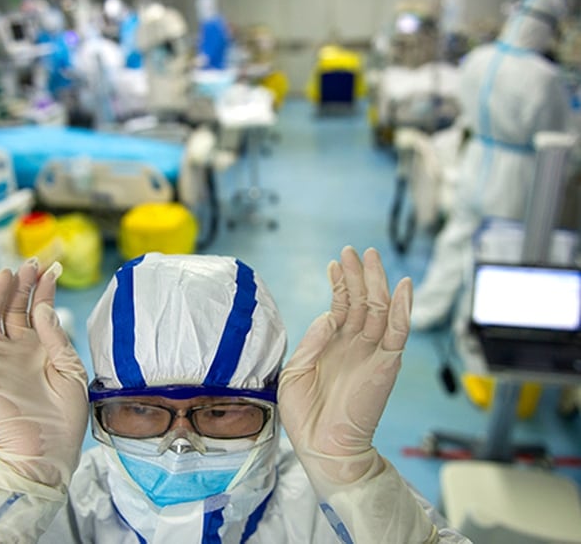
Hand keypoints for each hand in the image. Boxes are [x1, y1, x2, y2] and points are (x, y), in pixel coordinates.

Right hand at [0, 258, 88, 489]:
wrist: (46, 448)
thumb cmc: (66, 415)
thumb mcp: (72, 369)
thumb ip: (56, 337)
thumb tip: (42, 306)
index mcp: (43, 348)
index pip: (40, 309)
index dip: (44, 288)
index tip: (52, 268)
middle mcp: (19, 348)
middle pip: (15, 307)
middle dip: (23, 284)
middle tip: (31, 263)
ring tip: (8, 273)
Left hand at [278, 246, 411, 483]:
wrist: (322, 447)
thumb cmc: (305, 416)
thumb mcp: (295, 371)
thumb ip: (312, 340)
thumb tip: (328, 314)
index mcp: (333, 346)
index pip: (342, 307)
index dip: (339, 284)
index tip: (335, 263)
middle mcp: (354, 346)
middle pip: (362, 302)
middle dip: (358, 275)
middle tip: (354, 250)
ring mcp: (371, 354)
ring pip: (379, 310)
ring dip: (375, 283)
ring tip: (370, 257)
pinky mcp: (385, 365)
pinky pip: (398, 333)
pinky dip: (402, 309)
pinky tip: (402, 287)